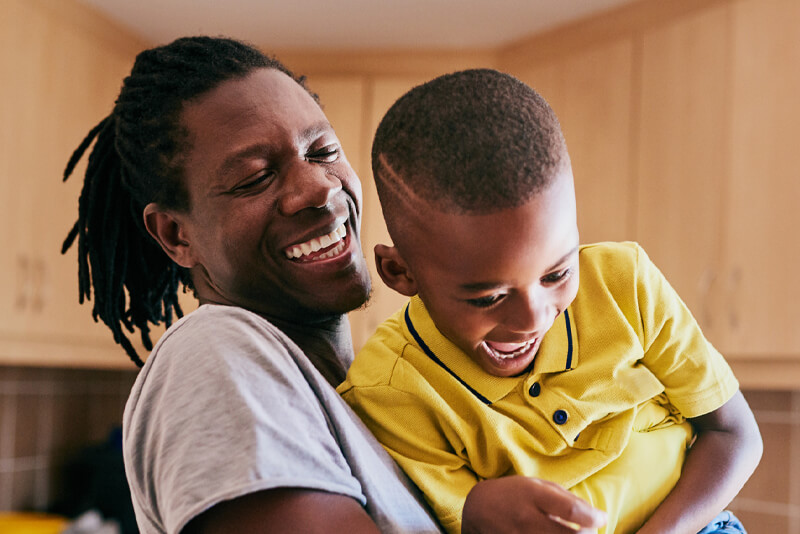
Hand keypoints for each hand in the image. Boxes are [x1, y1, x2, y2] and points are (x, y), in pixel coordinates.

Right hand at [462, 476, 606, 533]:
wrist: (478, 509)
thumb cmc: (514, 494)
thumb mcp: (538, 485)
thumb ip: (568, 498)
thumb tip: (598, 517)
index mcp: (533, 495)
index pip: (570, 509)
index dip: (592, 518)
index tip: (599, 519)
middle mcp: (526, 518)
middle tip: (589, 531)